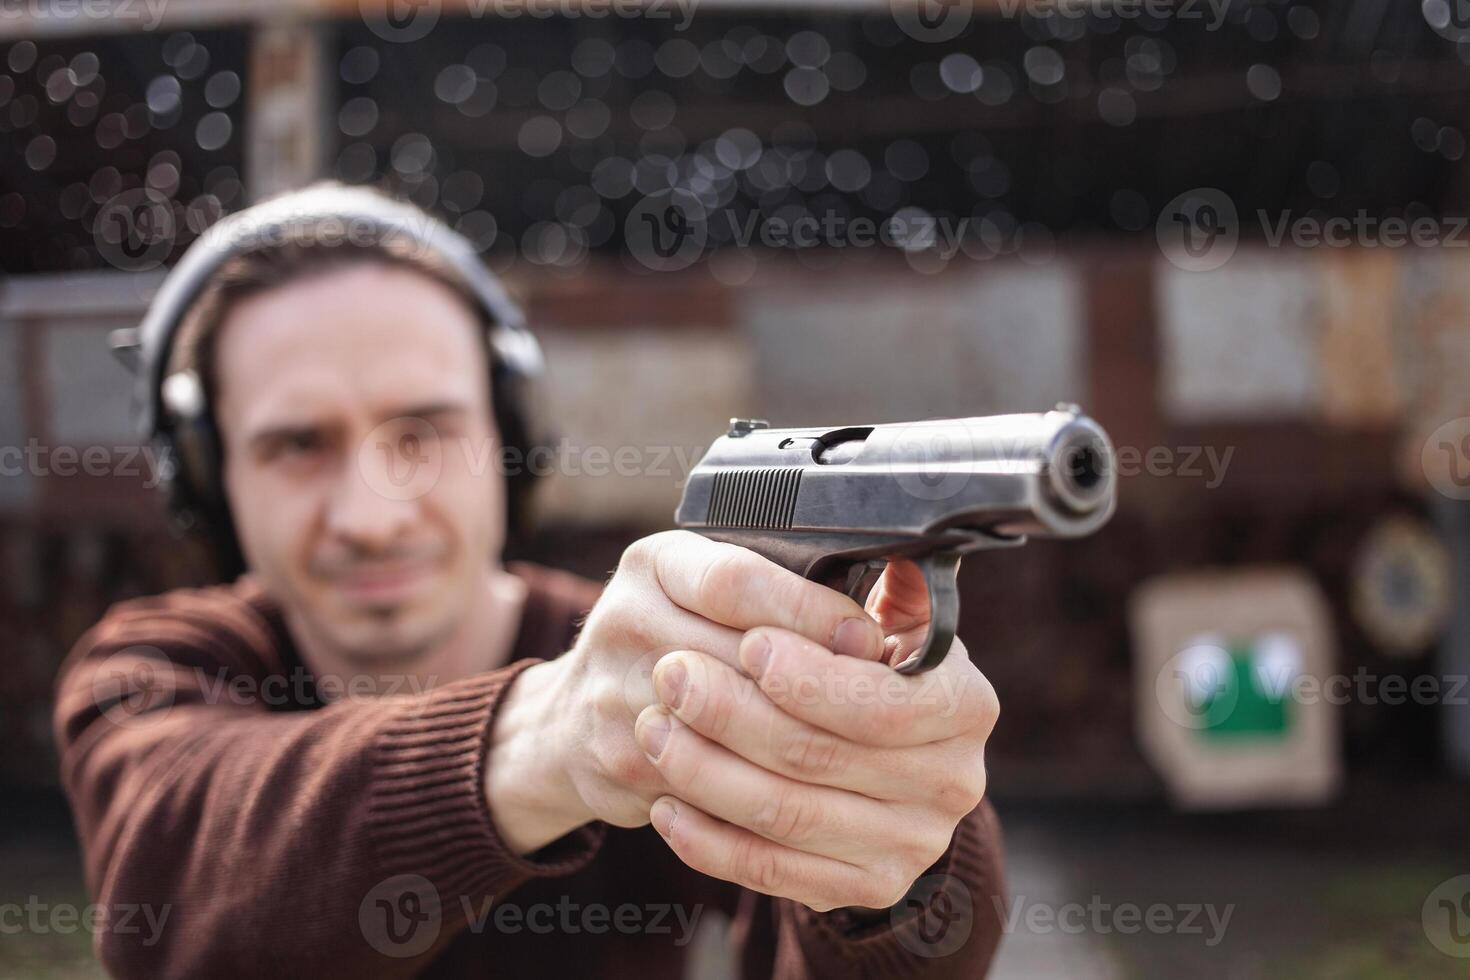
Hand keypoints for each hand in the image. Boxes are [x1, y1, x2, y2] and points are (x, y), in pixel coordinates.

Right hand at [486, 530, 885, 853]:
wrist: (571, 720)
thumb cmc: (671, 642)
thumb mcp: (709, 585)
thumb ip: (784, 580)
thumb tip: (900, 577)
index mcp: (658, 563)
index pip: (739, 581)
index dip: (813, 613)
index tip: (869, 637)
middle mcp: (626, 619)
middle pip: (741, 657)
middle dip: (824, 688)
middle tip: (885, 709)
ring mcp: (616, 695)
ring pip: (731, 731)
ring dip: (803, 748)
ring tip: (860, 754)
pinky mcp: (619, 763)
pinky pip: (708, 785)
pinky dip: (763, 792)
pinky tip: (812, 793)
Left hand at [633, 559, 998, 912]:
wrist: (873, 761)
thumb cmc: (860, 670)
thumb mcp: (886, 617)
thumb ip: (882, 586)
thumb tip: (891, 548)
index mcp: (964, 706)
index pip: (883, 702)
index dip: (809, 677)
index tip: (746, 642)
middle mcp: (951, 783)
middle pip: (822, 755)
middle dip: (735, 713)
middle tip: (670, 674)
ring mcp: (910, 845)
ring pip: (788, 814)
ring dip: (707, 772)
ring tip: (653, 728)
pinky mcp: (863, 887)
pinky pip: (772, 872)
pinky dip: (710, 841)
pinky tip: (664, 805)